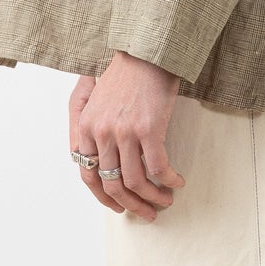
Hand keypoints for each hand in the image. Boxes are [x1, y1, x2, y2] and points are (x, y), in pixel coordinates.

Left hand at [71, 53, 186, 220]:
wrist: (147, 52)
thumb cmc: (126, 73)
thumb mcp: (98, 99)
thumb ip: (94, 128)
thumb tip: (104, 161)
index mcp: (86, 126)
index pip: (87, 174)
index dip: (103, 196)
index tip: (118, 206)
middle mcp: (101, 132)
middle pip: (112, 183)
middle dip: (131, 205)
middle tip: (147, 213)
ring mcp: (124, 132)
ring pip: (136, 181)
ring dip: (153, 198)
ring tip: (166, 201)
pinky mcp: (149, 130)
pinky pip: (158, 168)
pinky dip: (169, 181)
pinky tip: (177, 182)